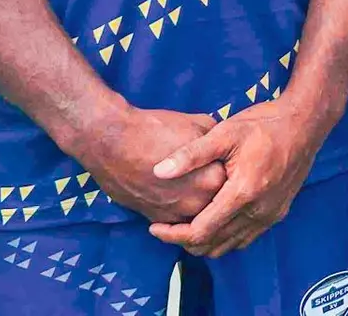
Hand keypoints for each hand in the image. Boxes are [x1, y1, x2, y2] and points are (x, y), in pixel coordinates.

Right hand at [66, 105, 226, 223]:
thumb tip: (228, 146)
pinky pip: (176, 222)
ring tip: (195, 186)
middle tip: (215, 178)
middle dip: (219, 193)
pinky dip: (180, 212)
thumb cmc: (157, 129)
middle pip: (218, 204)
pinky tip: (179, 195)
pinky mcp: (154, 219)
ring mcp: (174, 215)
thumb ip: (219, 141)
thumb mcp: (200, 125)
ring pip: (197, 216)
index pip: (235, 184)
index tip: (231, 164)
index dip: (233, 173)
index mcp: (213, 180)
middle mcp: (196, 203)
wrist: (112, 141)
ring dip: (199, 205)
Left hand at [145, 98, 328, 256]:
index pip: (200, 232)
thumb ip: (191, 154)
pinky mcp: (278, 212)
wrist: (306, 122)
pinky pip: (246, 238)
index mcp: (242, 193)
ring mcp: (270, 214)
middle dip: (184, 241)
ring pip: (229, 246)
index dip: (172, 235)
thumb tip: (158, 171)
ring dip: (205, 242)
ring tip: (186, 225)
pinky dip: (225, 238)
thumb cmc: (265, 124)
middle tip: (167, 227)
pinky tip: (214, 221)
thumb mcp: (225, 133)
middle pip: (213, 244)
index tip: (155, 228)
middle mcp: (258, 211)